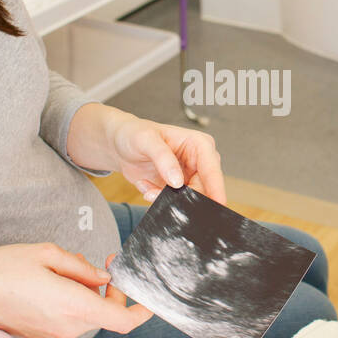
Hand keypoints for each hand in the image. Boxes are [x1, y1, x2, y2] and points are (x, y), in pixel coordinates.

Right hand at [0, 243, 151, 337]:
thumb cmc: (1, 270)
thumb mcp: (46, 254)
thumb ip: (81, 268)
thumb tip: (102, 277)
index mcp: (74, 306)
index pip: (123, 321)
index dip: (141, 310)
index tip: (144, 292)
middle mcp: (69, 327)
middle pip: (105, 314)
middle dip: (108, 289)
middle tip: (97, 262)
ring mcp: (56, 335)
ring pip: (88, 314)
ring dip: (87, 293)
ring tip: (63, 268)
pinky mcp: (45, 336)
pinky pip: (70, 319)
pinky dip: (72, 301)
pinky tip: (51, 282)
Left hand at [109, 115, 226, 205]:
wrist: (119, 144)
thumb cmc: (134, 133)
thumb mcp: (146, 140)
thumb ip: (163, 158)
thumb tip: (177, 181)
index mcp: (199, 144)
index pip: (212, 170)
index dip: (216, 188)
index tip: (218, 204)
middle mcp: (198, 162)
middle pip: (203, 190)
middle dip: (180, 197)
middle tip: (155, 194)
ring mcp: (188, 177)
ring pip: (188, 200)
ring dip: (165, 198)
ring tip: (146, 187)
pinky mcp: (177, 189)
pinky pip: (173, 203)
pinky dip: (157, 198)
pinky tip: (145, 185)